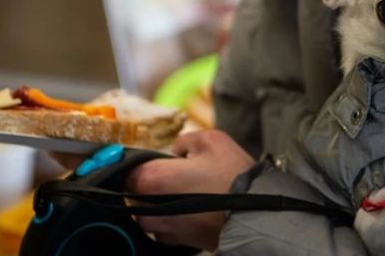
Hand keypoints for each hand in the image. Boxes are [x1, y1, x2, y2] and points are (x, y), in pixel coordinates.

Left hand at [126, 130, 254, 250]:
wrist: (257, 216)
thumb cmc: (232, 176)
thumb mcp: (211, 140)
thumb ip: (184, 141)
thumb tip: (176, 151)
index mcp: (151, 180)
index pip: (127, 169)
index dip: (143, 163)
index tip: (157, 161)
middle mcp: (147, 210)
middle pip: (137, 193)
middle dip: (154, 184)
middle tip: (180, 175)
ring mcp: (162, 230)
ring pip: (151, 212)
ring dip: (164, 202)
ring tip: (192, 193)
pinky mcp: (176, 244)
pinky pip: (167, 226)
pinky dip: (177, 217)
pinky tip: (198, 209)